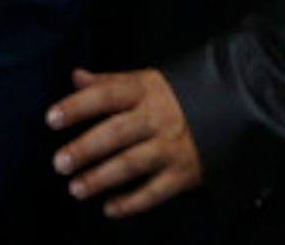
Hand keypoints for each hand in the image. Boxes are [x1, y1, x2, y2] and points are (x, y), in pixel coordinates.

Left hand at [46, 67, 203, 217]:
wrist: (232, 108)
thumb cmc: (176, 97)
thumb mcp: (145, 80)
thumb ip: (108, 82)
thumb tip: (75, 77)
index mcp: (144, 91)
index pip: (105, 95)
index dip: (77, 106)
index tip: (52, 118)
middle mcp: (156, 118)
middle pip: (116, 132)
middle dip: (85, 149)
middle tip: (59, 162)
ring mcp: (171, 147)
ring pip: (132, 164)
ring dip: (101, 178)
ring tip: (76, 188)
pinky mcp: (184, 173)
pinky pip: (155, 192)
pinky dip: (131, 203)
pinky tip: (110, 208)